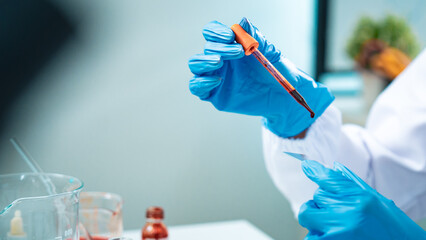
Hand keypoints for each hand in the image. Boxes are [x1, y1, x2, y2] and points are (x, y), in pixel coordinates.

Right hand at [188, 17, 333, 137]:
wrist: (281, 96)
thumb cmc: (275, 72)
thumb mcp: (269, 53)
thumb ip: (256, 37)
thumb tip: (243, 22)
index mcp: (229, 45)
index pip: (212, 33)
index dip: (216, 32)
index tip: (231, 36)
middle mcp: (219, 59)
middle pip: (207, 48)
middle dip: (220, 48)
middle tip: (239, 52)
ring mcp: (213, 76)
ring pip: (195, 64)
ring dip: (204, 60)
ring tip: (219, 62)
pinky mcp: (213, 94)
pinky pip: (196, 86)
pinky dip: (201, 82)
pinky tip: (217, 80)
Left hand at [299, 160, 425, 239]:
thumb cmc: (391, 227)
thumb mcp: (377, 202)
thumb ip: (352, 185)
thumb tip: (333, 167)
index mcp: (362, 199)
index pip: (329, 179)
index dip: (316, 171)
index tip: (307, 166)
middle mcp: (348, 213)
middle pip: (317, 196)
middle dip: (324, 202)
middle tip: (338, 210)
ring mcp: (337, 232)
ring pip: (308, 215)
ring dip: (316, 218)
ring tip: (335, 225)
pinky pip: (310, 236)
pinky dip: (317, 235)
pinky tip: (333, 236)